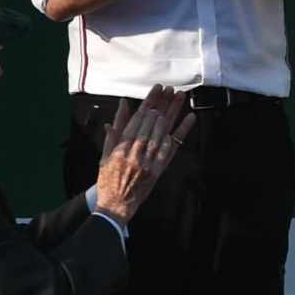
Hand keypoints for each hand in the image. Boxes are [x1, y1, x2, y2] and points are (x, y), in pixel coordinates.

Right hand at [94, 85, 195, 227]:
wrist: (115, 205)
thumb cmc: (108, 179)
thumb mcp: (106, 154)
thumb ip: (115, 130)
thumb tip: (122, 106)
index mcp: (120, 148)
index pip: (137, 119)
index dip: (149, 102)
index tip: (157, 89)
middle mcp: (134, 154)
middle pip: (152, 123)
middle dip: (162, 103)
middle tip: (170, 89)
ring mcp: (148, 162)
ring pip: (162, 132)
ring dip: (173, 113)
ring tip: (179, 97)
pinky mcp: (158, 170)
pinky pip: (171, 148)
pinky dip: (180, 133)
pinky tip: (188, 119)